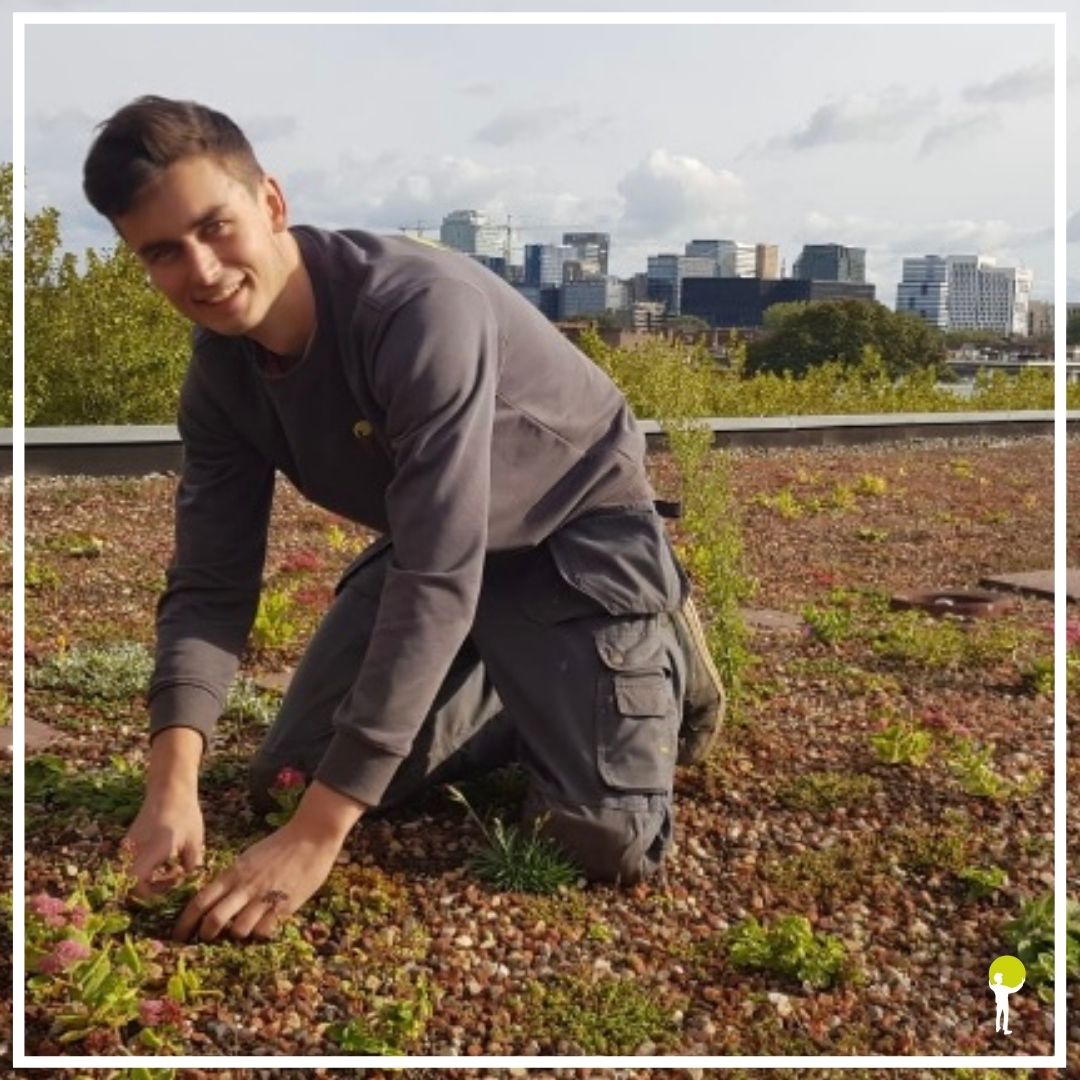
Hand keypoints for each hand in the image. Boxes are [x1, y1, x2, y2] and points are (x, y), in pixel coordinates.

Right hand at [123, 790, 204, 899]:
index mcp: (150, 851)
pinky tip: (165, 861)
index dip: (151, 895)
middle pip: (132, 883)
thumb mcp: (195, 843)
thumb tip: (187, 886)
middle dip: (152, 889)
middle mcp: (133, 851)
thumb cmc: (185, 814)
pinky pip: (133, 864)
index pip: (136, 885)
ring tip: (172, 868)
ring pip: (132, 875)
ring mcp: (128, 847)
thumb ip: (190, 868)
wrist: (169, 789)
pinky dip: (146, 869)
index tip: (172, 888)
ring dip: (150, 879)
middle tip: (174, 879)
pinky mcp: (128, 843)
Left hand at [172, 819, 340, 941]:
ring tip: (240, 932)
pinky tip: (263, 927)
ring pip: (238, 929)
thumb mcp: (250, 857)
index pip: (200, 901)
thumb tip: (219, 897)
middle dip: (205, 935)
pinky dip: (260, 934)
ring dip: (236, 935)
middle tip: (205, 941)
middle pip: (213, 920)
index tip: (178, 935)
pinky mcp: (284, 905)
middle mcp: (245, 886)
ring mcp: (264, 897)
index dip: (185, 922)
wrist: (312, 835)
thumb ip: (235, 877)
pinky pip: (264, 931)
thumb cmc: (281, 845)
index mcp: (234, 872)